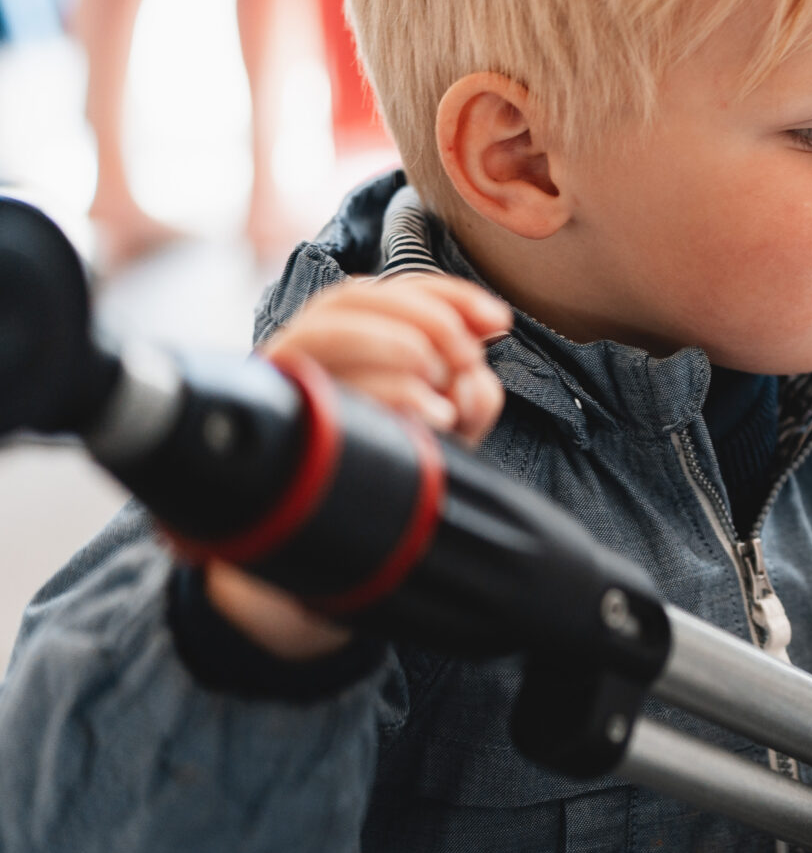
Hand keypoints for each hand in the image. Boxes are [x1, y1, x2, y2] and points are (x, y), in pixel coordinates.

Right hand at [197, 274, 512, 661]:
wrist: (334, 562)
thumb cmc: (395, 476)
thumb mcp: (449, 432)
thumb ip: (470, 396)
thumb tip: (472, 377)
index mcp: (355, 343)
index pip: (392, 291)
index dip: (448, 294)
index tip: (497, 322)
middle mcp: (310, 355)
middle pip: (355, 298)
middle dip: (424, 317)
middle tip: (467, 356)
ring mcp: (285, 386)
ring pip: (322, 327)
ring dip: (394, 343)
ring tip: (440, 384)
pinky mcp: (273, 420)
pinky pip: (314, 385)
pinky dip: (383, 389)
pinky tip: (429, 418)